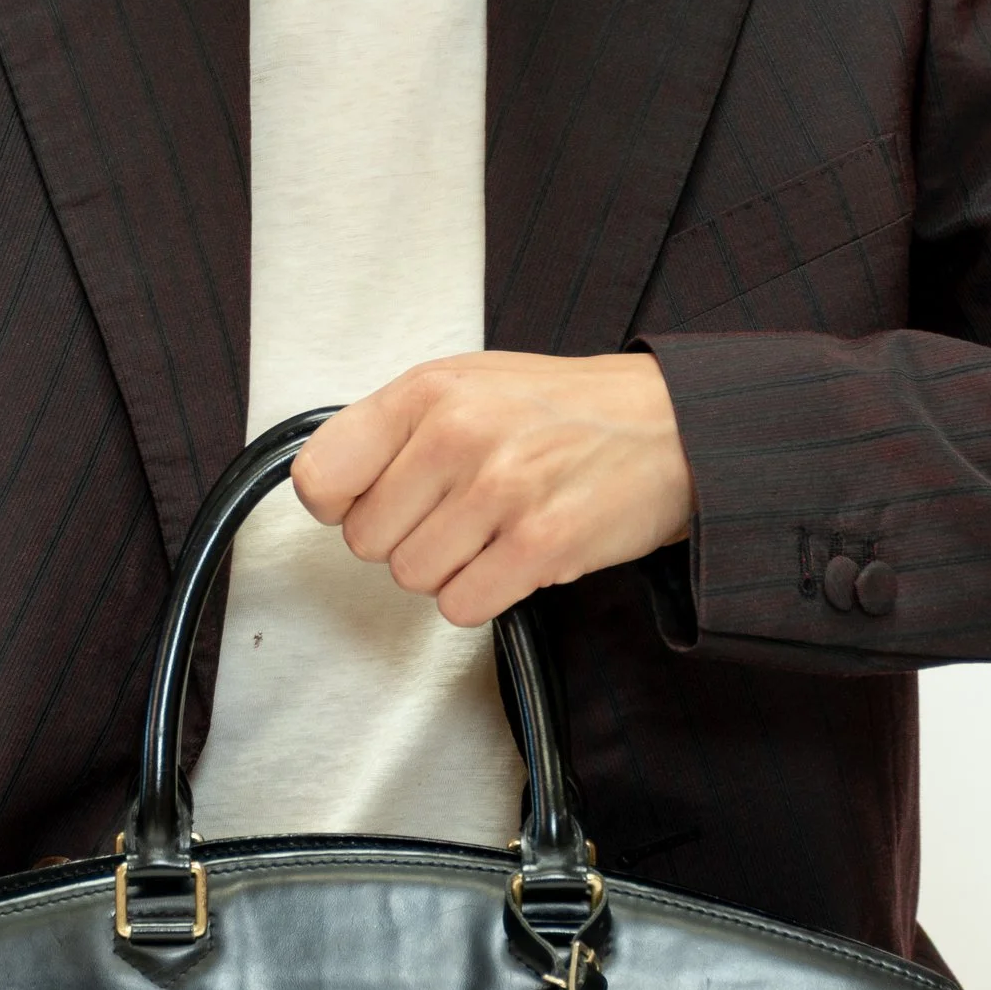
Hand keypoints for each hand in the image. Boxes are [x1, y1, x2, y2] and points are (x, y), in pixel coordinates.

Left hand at [292, 350, 693, 626]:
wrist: (669, 426)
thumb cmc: (561, 408)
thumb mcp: (467, 384)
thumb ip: (394, 428)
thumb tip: (329, 488)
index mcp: (428, 390)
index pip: (321, 477)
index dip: (340, 503)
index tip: (370, 500)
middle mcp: (458, 434)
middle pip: (366, 539)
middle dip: (405, 536)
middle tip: (455, 511)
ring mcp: (500, 491)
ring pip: (412, 577)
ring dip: (448, 566)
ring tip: (492, 528)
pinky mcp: (541, 544)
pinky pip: (462, 605)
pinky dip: (482, 594)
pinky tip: (513, 555)